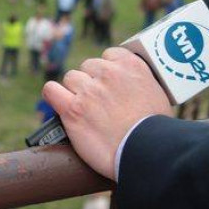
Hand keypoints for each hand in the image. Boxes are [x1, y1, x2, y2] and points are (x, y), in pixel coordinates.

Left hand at [42, 47, 171, 180]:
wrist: (147, 153)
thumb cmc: (155, 130)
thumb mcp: (156, 94)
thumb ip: (138, 82)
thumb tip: (129, 84)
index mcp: (131, 65)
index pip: (109, 55)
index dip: (107, 72)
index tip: (109, 84)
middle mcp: (108, 73)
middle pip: (88, 67)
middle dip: (91, 82)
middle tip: (99, 103)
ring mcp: (89, 91)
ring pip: (71, 78)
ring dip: (75, 91)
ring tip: (85, 109)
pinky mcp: (73, 110)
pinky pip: (51, 90)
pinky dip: (54, 96)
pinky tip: (59, 104)